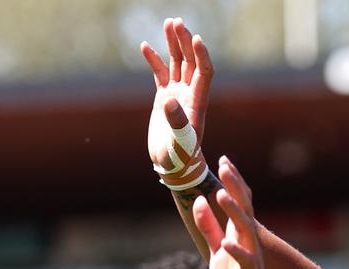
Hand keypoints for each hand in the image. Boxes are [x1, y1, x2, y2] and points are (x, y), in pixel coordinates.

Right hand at [141, 18, 213, 169]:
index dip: (201, 55)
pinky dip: (153, 60)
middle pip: (191, 62)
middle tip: (177, 22)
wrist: (174, 165)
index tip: (195, 38)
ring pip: (177, 63)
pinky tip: (144, 45)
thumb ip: (176, 122)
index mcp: (197, 102)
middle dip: (185, 42)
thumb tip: (168, 101)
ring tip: (169, 23)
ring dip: (173, 44)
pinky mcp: (164, 98)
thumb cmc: (180, 157)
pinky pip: (160, 74)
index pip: (204, 72)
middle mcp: (189, 95)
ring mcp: (177, 95)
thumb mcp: (180, 142)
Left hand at [192, 157, 273, 268]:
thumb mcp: (217, 250)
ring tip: (221, 195)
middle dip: (234, 188)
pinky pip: (244, 263)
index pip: (239, 202)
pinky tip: (226, 244)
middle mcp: (248, 243)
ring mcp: (251, 259)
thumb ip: (209, 227)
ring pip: (245, 232)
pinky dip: (236, 253)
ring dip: (235, 213)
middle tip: (225, 166)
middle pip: (244, 210)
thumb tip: (199, 201)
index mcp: (240, 235)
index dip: (233, 182)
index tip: (224, 159)